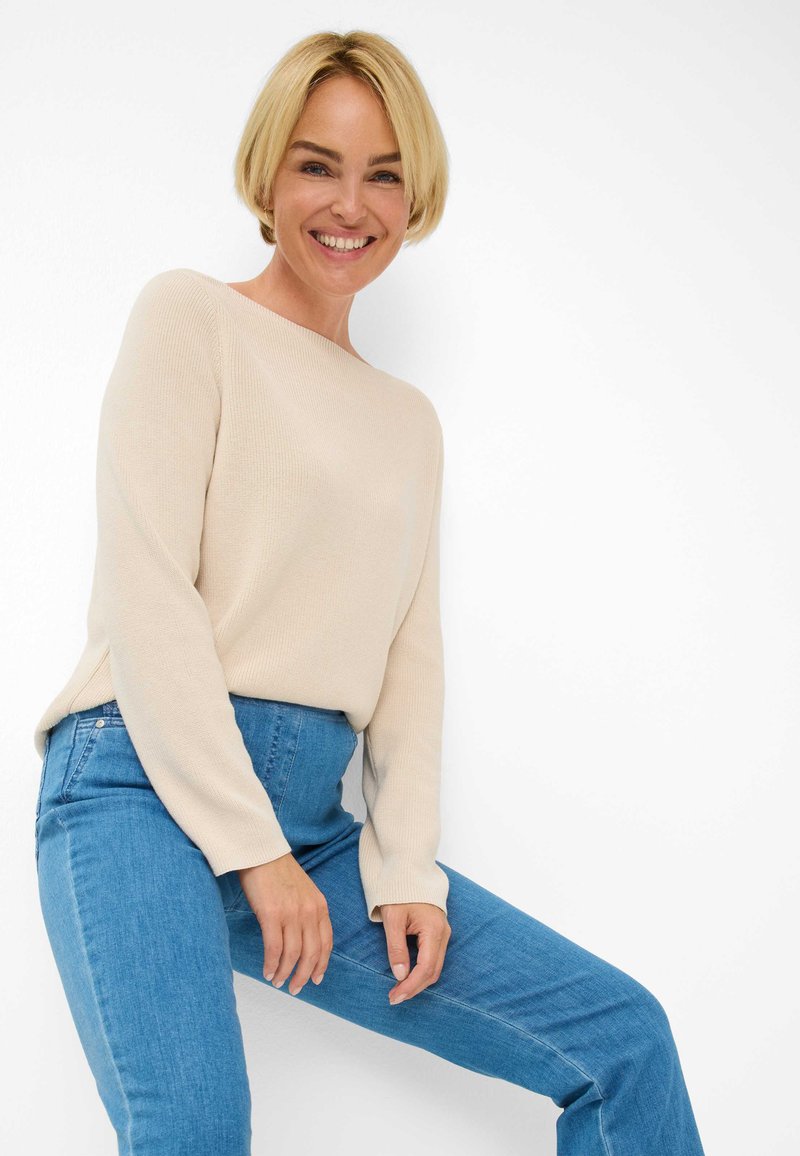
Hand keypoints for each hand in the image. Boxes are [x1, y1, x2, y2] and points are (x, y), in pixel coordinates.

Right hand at [238, 853, 331, 995]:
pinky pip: (274, 949)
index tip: (315, 979)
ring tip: (278, 981)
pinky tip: (267, 971)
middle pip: (311, 953)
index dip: (321, 964)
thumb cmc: (278, 871)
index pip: (326, 943)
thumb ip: (308, 912)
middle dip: (303, 975)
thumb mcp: (304, 891)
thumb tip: (303, 939)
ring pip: (292, 954)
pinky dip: (271, 964)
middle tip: (295, 988)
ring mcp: (291, 913)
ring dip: (285, 973)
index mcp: (320, 906)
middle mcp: (309, 911)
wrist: (260, 852)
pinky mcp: (271, 915)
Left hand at [380, 902, 450, 1004]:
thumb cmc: (400, 892)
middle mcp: (443, 934)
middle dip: (414, 988)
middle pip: (433, 971)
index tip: (395, 996)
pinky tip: (408, 976)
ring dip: (418, 981)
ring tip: (398, 990)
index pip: (425, 968)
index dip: (411, 986)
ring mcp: (443, 933)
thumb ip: (396, 947)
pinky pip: (433, 958)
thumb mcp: (393, 919)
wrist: (410, 873)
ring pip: (434, 967)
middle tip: (394, 998)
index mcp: (433, 930)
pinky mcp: (438, 933)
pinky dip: (421, 971)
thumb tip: (400, 975)